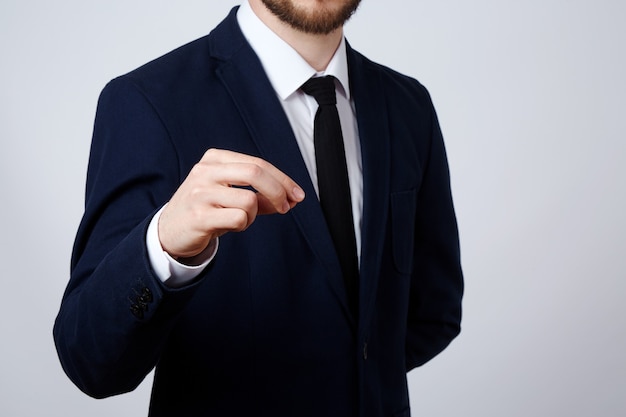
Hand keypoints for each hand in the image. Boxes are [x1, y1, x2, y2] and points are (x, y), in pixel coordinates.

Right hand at [158, 148, 304, 258]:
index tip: (297, 195)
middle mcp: (205, 171)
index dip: (283, 180)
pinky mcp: (199, 216)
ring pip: (249, 199)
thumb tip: (291, 199)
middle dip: (278, 191)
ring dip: (254, 214)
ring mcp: (200, 192)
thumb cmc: (205, 210)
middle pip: (255, 172)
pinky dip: (243, 224)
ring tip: (241, 219)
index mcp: (215, 159)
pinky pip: (239, 218)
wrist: (169, 232)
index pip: (258, 163)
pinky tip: (229, 226)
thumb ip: (260, 196)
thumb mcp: (231, 196)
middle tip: (286, 207)